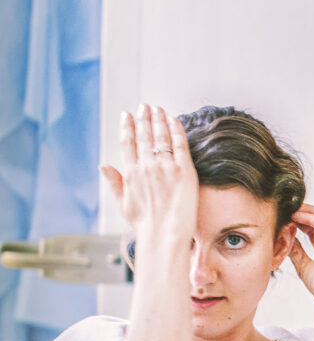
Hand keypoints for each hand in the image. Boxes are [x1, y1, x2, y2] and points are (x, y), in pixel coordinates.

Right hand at [100, 104, 197, 242]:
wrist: (164, 234)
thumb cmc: (146, 225)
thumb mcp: (124, 204)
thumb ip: (114, 182)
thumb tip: (103, 165)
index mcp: (130, 173)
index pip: (127, 142)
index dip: (127, 126)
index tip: (128, 115)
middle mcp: (146, 166)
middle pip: (144, 135)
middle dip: (144, 117)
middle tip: (145, 106)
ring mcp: (165, 167)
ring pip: (160, 136)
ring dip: (159, 119)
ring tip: (158, 108)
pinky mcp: (184, 170)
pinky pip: (179, 143)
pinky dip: (176, 129)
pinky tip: (174, 120)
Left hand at [289, 203, 313, 311]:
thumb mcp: (305, 267)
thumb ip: (297, 251)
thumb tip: (287, 237)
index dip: (301, 221)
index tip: (285, 217)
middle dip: (305, 212)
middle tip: (287, 207)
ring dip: (308, 211)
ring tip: (291, 208)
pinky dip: (312, 218)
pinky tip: (298, 216)